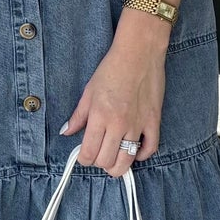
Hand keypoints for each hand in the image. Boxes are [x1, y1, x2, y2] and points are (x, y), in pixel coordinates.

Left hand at [61, 14, 167, 176]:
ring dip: (118, 166)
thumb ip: (78, 116)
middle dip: (99, 163)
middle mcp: (118, 124)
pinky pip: (150, 149)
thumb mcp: (88, 91)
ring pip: (127, 160)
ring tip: (113, 160)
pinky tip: (134, 151)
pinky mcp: (153, 121)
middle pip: (107, 161)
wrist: (139, 53)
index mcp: (99, 116)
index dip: (84, 159)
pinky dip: (141, 155)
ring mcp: (138, 124)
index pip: (89, 153)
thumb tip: (66, 132)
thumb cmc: (112, 69)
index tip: (84, 155)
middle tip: (98, 154)